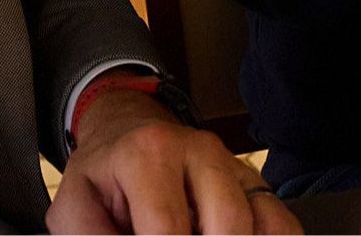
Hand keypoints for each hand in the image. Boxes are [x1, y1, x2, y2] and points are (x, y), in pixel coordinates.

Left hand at [49, 88, 299, 234]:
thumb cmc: (103, 179)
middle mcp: (198, 150)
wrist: (126, 135)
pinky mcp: (255, 183)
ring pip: (262, 222)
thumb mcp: (77, 207)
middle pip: (227, 222)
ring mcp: (232, 165)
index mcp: (147, 153)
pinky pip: (283, 223)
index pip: (167, 227)